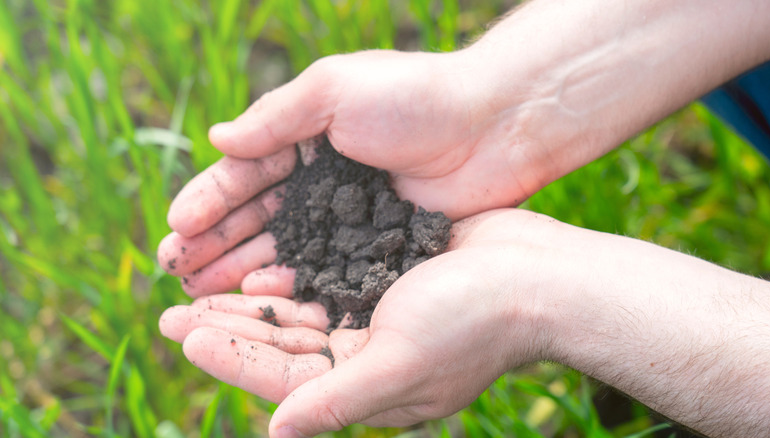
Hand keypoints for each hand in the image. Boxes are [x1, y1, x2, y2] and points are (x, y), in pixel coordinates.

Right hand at [157, 48, 565, 294]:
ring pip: (284, 244)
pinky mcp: (376, 240)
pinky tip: (262, 295)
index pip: (245, 172)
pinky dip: (292, 278)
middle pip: (257, 214)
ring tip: (201, 291)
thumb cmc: (414, 98)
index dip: (208, 200)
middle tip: (175, 270)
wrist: (493, 126)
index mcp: (305, 132)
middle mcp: (322, 175)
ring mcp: (348, 212)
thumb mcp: (335, 91)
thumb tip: (217, 141)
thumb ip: (275, 119)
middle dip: (214, 240)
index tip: (176, 229)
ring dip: (241, 265)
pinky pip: (324, 264)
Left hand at [160, 209, 560, 435]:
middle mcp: (366, 352)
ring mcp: (375, 312)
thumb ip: (338, 399)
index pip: (284, 378)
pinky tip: (257, 258)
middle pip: (281, 343)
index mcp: (368, 382)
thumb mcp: (402, 363)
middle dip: (227, 328)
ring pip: (296, 309)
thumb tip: (275, 433)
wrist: (536, 273)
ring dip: (249, 299)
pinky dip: (289, 270)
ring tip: (199, 286)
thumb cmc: (477, 321)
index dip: (230, 357)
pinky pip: (323, 276)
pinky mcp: (383, 274)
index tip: (181, 333)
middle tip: (170, 310)